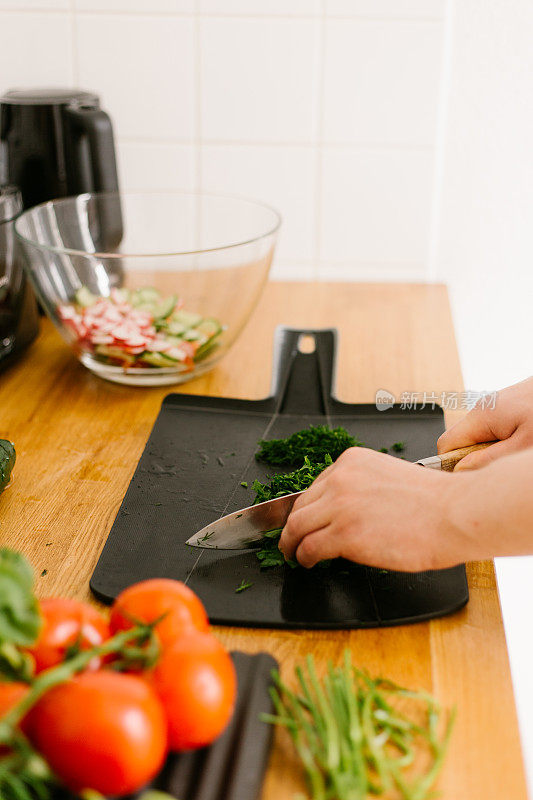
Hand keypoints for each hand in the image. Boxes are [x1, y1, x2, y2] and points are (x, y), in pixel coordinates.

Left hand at [278, 447, 465, 571]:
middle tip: (290, 539)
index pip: (316, 485)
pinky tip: (308, 562)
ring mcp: (340, 506)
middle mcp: (341, 479)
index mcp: (353, 461)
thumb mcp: (390, 477)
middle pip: (300, 504)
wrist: (455, 514)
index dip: (308, 506)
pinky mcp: (343, 535)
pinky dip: (304, 557)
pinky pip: (310, 547)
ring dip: (291, 543)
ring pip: (297, 526)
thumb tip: (347, 510)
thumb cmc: (436, 502)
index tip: (305, 517)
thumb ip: (363, 487)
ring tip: (292, 553)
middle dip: (293, 524)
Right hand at [437, 376, 532, 469]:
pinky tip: (523, 445)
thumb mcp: (524, 444)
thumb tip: (461, 470)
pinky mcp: (509, 407)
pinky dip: (505, 441)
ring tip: (517, 455)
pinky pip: (496, 429)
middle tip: (501, 469)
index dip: (451, 466)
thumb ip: (490, 459)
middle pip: (462, 442)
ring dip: (493, 451)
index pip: (446, 445)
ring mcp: (496, 406)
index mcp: (481, 415)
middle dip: (476, 459)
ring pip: (480, 437)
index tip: (469, 480)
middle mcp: (484, 408)